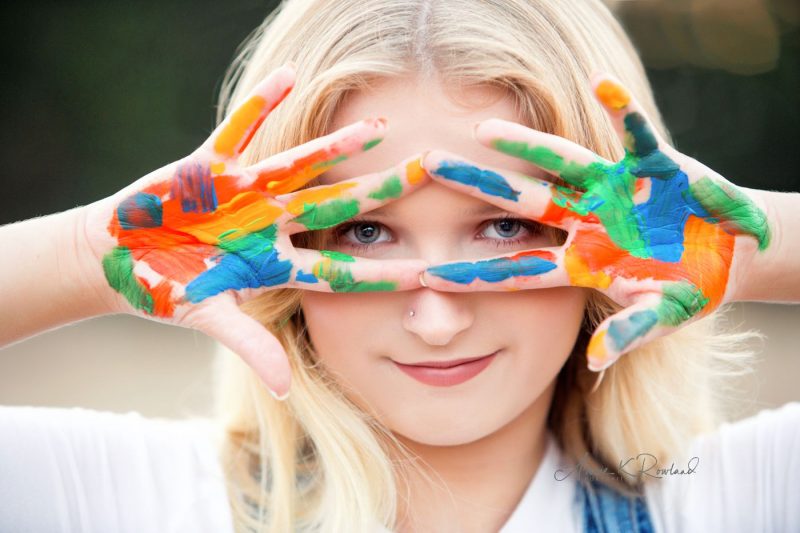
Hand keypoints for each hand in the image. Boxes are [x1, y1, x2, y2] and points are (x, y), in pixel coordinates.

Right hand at [82, 64, 428, 397]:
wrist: (119, 256)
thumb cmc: (164, 288)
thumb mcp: (207, 317)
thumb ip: (250, 345)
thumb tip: (284, 391)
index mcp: (273, 264)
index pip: (338, 269)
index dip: (381, 271)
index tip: (429, 270)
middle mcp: (270, 224)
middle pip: (334, 207)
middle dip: (379, 193)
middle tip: (429, 173)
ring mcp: (244, 193)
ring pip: (298, 165)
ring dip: (335, 147)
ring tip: (377, 127)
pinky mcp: (209, 166)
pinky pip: (237, 130)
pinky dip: (260, 104)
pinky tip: (290, 76)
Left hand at [419, 74, 770, 371]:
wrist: (731, 253)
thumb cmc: (688, 289)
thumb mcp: (661, 316)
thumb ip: (631, 334)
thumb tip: (598, 361)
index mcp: (581, 263)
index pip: (516, 269)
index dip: (472, 272)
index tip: (424, 273)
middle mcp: (587, 221)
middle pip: (521, 202)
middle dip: (476, 186)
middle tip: (425, 166)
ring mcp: (616, 191)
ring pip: (563, 162)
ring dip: (527, 144)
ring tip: (483, 128)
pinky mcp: (655, 166)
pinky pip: (637, 135)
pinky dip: (624, 111)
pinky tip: (601, 83)